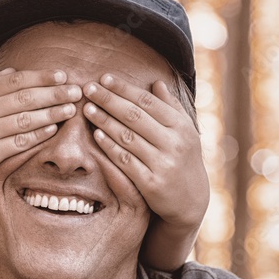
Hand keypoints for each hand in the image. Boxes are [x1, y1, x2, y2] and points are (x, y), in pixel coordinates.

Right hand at [0, 68, 82, 197]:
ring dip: (51, 113)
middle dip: (54, 94)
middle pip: (23, 98)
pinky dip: (38, 135)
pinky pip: (19, 143)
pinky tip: (54, 129)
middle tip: (76, 92)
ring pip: (24, 120)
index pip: (15, 81)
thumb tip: (14, 71)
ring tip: (70, 110)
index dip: (41, 77)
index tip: (63, 76)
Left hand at [82, 74, 208, 228]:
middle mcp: (174, 143)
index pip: (148, 101)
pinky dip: (109, 147)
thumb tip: (156, 82)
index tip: (104, 78)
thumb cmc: (183, 158)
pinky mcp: (151, 183)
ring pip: (127, 137)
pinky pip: (125, 161)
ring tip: (87, 109)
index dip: (124, 89)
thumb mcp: (184, 131)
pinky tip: (96, 135)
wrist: (191, 199)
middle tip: (88, 89)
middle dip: (109, 100)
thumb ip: (170, 106)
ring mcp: (162, 164)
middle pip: (135, 116)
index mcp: (181, 126)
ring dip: (105, 121)